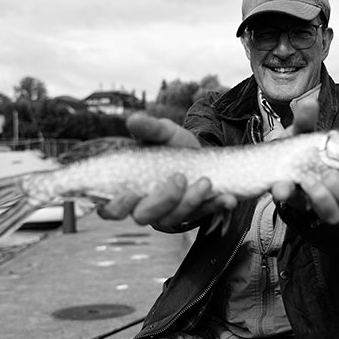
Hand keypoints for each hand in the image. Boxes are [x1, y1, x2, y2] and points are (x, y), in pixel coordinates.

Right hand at [97, 112, 236, 229]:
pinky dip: (216, 206)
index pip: (111, 209)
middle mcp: (146, 207)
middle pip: (144, 216)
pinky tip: (227, 198)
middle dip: (162, 200)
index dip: (116, 206)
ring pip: (174, 218)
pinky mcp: (194, 215)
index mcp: (128, 189)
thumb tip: (133, 120)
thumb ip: (149, 128)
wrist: (202, 153)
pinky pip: (203, 215)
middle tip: (179, 178)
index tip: (129, 193)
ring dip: (190, 202)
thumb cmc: (173, 146)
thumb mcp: (163, 133)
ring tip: (206, 181)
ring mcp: (170, 214)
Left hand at [271, 100, 338, 224]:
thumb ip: (306, 119)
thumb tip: (310, 103)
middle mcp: (338, 191)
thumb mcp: (303, 131)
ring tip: (308, 179)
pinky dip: (291, 196)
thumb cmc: (297, 146)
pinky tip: (283, 186)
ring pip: (334, 214)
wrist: (272, 160)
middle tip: (329, 173)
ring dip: (322, 197)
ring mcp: (319, 201)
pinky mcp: (298, 206)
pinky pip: (299, 210)